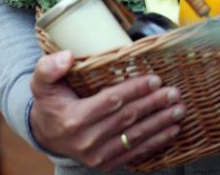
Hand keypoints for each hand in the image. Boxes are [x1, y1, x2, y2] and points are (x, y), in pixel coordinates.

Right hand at [29, 50, 184, 170]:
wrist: (46, 134)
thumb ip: (48, 67)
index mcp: (73, 118)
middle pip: (127, 119)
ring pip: (135, 137)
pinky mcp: (105, 164)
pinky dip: (156, 142)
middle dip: (153, 104)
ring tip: (179, 110)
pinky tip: (172, 131)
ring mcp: (96, 155)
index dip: (135, 90)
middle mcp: (86, 140)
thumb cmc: (49, 103)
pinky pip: (134, 153)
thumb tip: (67, 56)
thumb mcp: (41, 82)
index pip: (111, 101)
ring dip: (160, 123)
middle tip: (174, 92)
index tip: (155, 79)